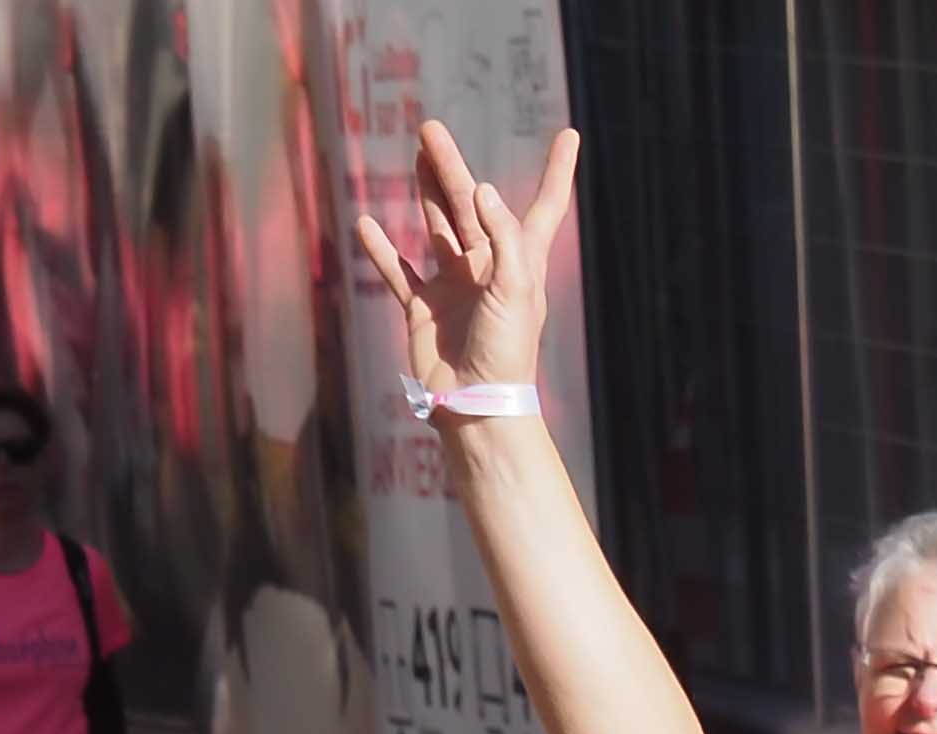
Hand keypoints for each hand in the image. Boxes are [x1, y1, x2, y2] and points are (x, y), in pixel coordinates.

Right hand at [352, 120, 574, 408]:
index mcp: (520, 264)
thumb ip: (503, 238)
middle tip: (430, 128)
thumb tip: (482, 190)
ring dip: (425, 191)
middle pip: (468, 206)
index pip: (543, 208)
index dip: (557, 172)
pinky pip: (398, 272)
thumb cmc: (507, 352)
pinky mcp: (424, 309)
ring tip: (416, 155)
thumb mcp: (515, 291)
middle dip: (451, 167)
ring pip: (437, 227)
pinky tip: (366, 223)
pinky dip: (382, 250)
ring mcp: (454, 287)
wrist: (477, 403)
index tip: (570, 136)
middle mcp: (488, 269)